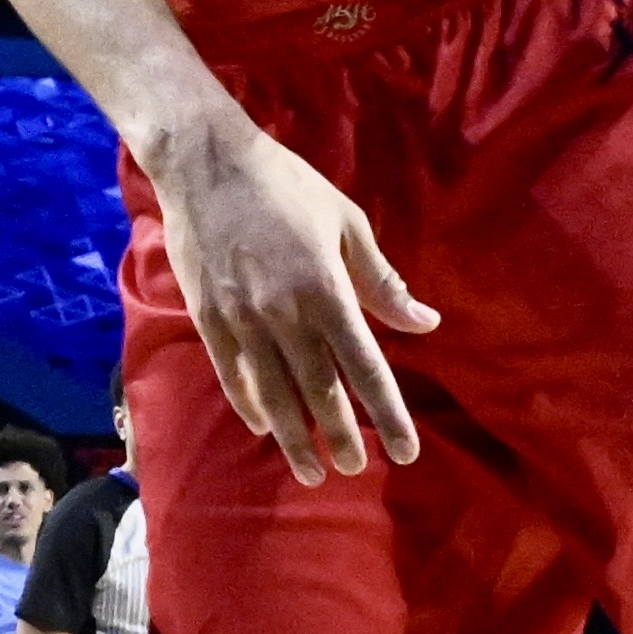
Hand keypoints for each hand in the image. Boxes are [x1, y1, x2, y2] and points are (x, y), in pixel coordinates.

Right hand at [143, 115, 435, 485]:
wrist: (206, 161)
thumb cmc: (285, 185)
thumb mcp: (346, 221)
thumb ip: (382, 280)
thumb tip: (425, 322)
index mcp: (326, 289)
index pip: (366, 367)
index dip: (387, 414)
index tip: (405, 452)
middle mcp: (286, 314)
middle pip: (319, 391)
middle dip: (340, 437)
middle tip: (354, 468)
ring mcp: (243, 318)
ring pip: (274, 394)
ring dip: (295, 438)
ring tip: (311, 472)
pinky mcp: (208, 316)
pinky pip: (232, 373)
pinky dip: (249, 404)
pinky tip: (263, 427)